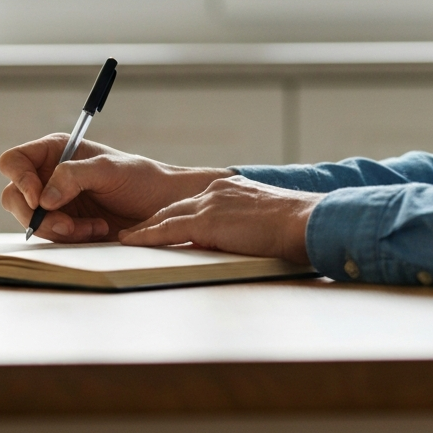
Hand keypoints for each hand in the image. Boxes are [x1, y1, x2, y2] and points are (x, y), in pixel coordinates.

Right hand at [0, 135, 229, 240]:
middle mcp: (49, 176)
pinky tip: (97, 231)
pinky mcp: (65, 227)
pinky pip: (51, 237)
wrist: (164, 209)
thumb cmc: (141, 180)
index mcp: (56, 152)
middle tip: (64, 223)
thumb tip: (43, 198)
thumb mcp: (110, 170)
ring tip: (92, 227)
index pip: (14, 162)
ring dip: (57, 229)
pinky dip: (71, 238)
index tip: (38, 197)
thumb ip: (74, 175)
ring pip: (31, 221)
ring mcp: (55, 204)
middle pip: (13, 196)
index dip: (19, 179)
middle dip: (35, 214)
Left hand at [119, 174, 321, 264]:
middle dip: (153, 219)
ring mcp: (210, 204)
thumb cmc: (297, 226)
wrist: (305, 220)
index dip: (176, 214)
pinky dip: (147, 236)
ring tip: (127, 238)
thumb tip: (240, 242)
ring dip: (145, 229)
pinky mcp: (207, 221)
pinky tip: (131, 242)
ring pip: (166, 217)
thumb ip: (247, 226)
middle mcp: (217, 191)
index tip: (163, 221)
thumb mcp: (266, 221)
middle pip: (175, 207)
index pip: (195, 203)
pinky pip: (168, 230)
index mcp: (232, 189)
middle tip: (133, 230)